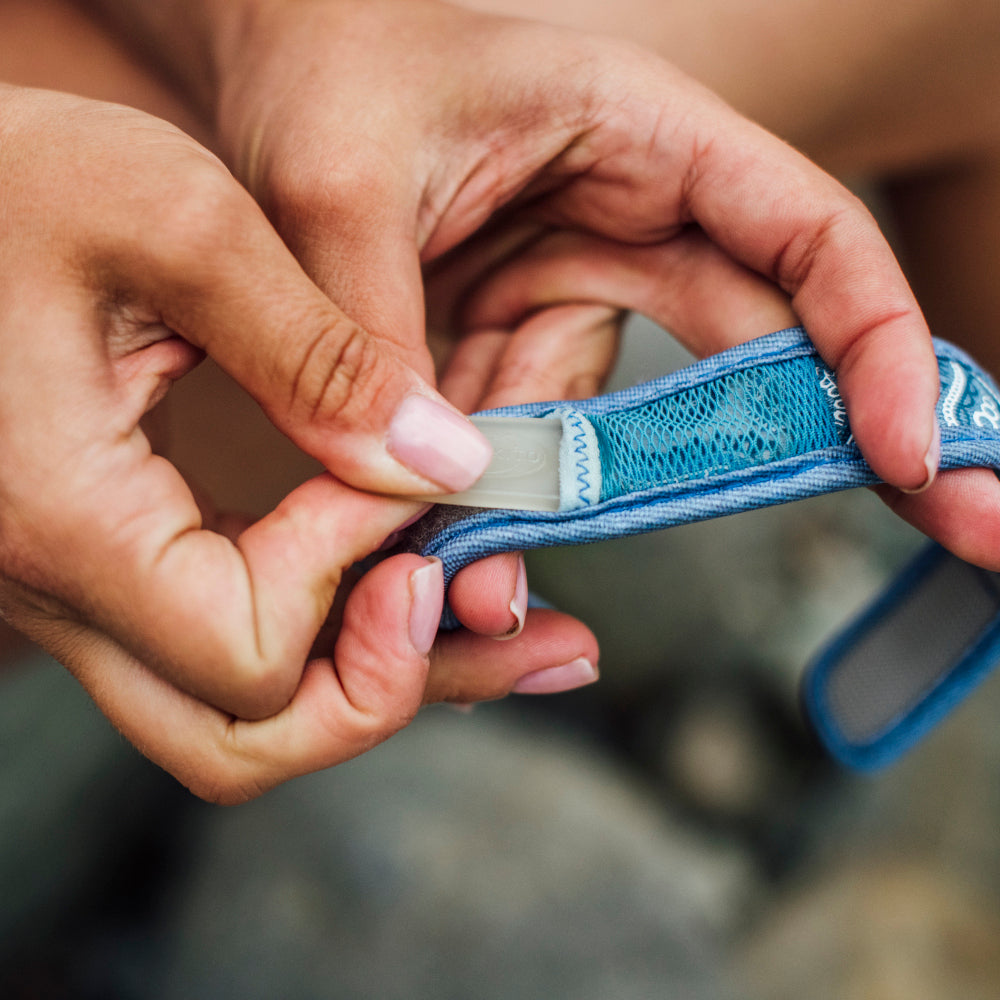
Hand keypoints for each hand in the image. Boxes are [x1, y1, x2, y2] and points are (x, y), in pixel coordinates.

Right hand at [0, 85, 598, 797]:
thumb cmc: (15, 176)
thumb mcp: (177, 224)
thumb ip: (319, 358)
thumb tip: (448, 466)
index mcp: (63, 517)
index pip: (249, 648)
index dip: (351, 576)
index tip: (397, 474)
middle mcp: (59, 587)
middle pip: (243, 738)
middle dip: (387, 686)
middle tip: (497, 616)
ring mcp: (86, 585)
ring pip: (243, 710)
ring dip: (382, 676)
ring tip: (504, 626)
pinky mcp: (120, 557)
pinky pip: (233, 639)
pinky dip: (338, 629)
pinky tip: (415, 579)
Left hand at [194, 0, 999, 566]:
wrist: (255, 71)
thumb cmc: (316, 71)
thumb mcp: (336, 189)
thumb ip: (373, 335)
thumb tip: (431, 487)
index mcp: (640, 136)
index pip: (805, 237)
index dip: (874, 343)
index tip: (905, 454)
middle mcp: (628, 223)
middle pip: (756, 351)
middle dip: (789, 455)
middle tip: (932, 542)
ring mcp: (571, 294)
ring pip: (610, 432)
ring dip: (558, 516)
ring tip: (488, 592)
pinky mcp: (509, 346)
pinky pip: (523, 442)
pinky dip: (491, 505)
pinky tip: (457, 561)